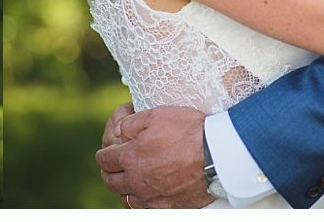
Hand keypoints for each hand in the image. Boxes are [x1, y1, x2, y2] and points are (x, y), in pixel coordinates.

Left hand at [95, 105, 212, 208]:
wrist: (220, 153)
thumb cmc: (188, 130)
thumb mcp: (155, 115)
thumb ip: (129, 124)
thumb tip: (118, 133)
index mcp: (131, 158)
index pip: (104, 160)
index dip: (105, 152)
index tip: (111, 148)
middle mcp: (138, 182)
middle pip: (110, 182)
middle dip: (110, 170)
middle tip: (117, 163)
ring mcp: (153, 198)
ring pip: (126, 198)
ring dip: (124, 187)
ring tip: (131, 177)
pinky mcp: (169, 208)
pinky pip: (144, 208)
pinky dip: (141, 200)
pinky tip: (147, 191)